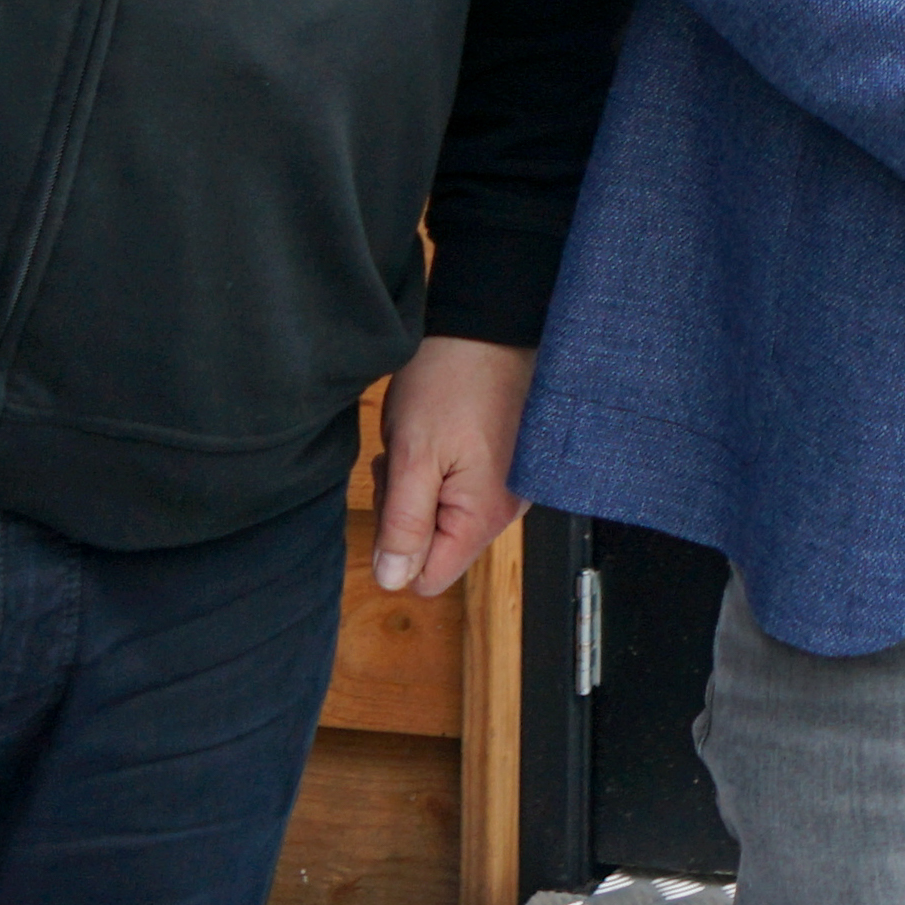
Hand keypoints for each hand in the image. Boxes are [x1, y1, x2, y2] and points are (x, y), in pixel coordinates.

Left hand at [371, 334, 532, 597]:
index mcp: (484, 515)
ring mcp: (511, 485)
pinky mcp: (509, 463)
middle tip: (406, 459)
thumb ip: (404, 525)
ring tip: (424, 440)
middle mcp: (507, 508)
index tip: (395, 496)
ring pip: (445, 517)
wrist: (490, 324)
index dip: (397, 546)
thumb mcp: (412, 455)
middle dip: (407, 511)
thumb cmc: (451, 382)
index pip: (428, 577)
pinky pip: (463, 490)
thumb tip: (394, 580)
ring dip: (422, 488)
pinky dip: (442, 470)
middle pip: (436, 547)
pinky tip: (442, 435)